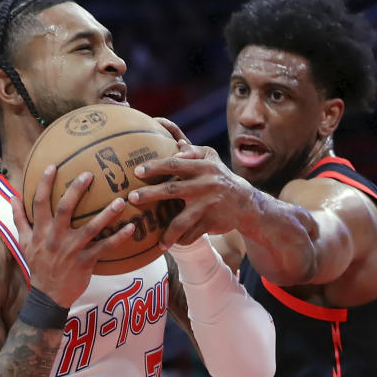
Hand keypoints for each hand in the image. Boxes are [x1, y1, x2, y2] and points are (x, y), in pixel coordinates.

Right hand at [10, 165, 135, 306]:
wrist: (47, 294)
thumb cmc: (38, 264)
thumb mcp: (23, 242)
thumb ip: (19, 218)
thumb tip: (12, 197)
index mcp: (41, 230)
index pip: (40, 202)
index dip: (44, 183)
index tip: (53, 165)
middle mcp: (56, 237)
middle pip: (66, 209)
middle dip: (76, 190)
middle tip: (89, 174)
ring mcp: (72, 249)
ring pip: (91, 228)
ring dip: (107, 214)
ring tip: (121, 200)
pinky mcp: (86, 261)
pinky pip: (105, 247)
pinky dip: (119, 238)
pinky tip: (131, 227)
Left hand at [128, 138, 254, 246]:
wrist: (245, 203)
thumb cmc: (218, 176)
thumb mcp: (209, 158)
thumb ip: (189, 149)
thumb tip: (167, 132)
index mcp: (202, 167)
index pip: (175, 164)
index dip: (156, 167)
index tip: (138, 171)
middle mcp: (205, 185)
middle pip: (172, 190)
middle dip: (150, 194)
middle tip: (132, 198)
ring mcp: (208, 205)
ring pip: (181, 221)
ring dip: (166, 232)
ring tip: (154, 239)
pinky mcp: (211, 223)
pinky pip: (191, 234)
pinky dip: (180, 240)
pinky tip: (169, 244)